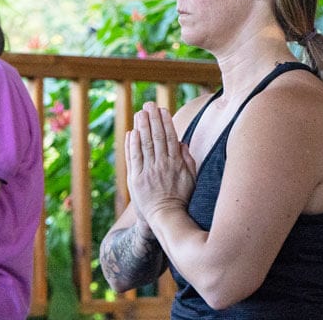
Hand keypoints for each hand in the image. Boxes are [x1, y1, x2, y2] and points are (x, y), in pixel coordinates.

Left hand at [126, 102, 196, 226]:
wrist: (165, 218)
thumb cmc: (180, 198)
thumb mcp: (191, 179)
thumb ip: (188, 160)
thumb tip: (182, 142)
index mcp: (176, 164)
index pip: (170, 138)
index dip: (165, 122)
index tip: (162, 110)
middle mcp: (162, 165)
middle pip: (156, 138)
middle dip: (152, 119)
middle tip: (148, 105)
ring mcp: (148, 172)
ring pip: (144, 145)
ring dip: (141, 127)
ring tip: (139, 113)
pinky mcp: (136, 179)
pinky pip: (134, 158)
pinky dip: (132, 144)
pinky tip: (131, 132)